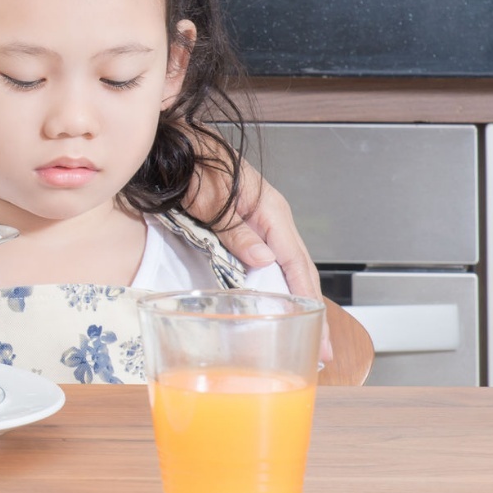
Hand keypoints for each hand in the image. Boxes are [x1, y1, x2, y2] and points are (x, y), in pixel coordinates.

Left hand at [196, 159, 332, 363]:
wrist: (170, 141)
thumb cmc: (188, 157)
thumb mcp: (209, 194)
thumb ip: (234, 227)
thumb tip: (263, 260)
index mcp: (268, 209)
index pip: (296, 262)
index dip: (308, 300)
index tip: (320, 334)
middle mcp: (269, 217)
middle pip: (298, 270)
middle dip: (311, 310)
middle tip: (321, 350)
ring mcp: (257, 223)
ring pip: (284, 269)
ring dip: (294, 302)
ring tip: (305, 335)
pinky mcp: (242, 228)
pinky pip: (266, 262)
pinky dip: (274, 286)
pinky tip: (274, 305)